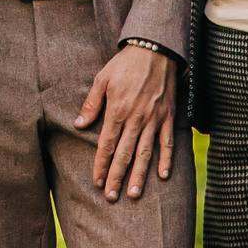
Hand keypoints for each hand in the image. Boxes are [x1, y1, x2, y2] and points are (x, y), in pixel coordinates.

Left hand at [76, 43, 175, 200]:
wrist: (155, 50)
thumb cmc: (125, 64)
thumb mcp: (102, 79)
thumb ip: (91, 104)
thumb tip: (78, 124)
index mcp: (117, 110)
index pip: (107, 144)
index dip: (101, 165)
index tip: (97, 182)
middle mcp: (136, 118)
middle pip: (124, 154)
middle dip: (117, 177)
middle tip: (111, 197)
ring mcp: (154, 119)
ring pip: (146, 153)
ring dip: (139, 175)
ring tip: (133, 194)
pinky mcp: (169, 117)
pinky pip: (168, 142)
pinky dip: (167, 159)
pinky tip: (163, 175)